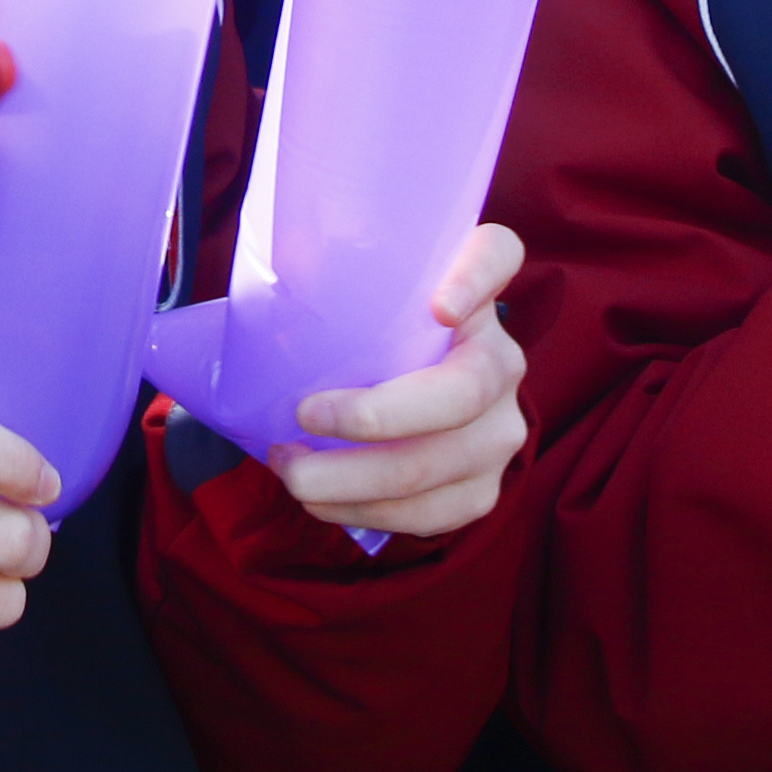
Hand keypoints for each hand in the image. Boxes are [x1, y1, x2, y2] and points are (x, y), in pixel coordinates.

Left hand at [267, 226, 530, 540]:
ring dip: (350, 480)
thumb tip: (268, 287)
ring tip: (289, 468)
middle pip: (461, 392)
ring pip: (435, 466)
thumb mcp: (364, 296)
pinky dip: (364, 512)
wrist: (404, 393)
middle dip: (374, 417)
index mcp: (474, 294)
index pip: (497, 257)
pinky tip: (321, 501)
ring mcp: (501, 430)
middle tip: (302, 415)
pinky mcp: (483, 487)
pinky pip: (429, 514)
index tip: (438, 308)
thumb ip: (333, 274)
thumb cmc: (368, 335)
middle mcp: (503, 359)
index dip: (475, 279)